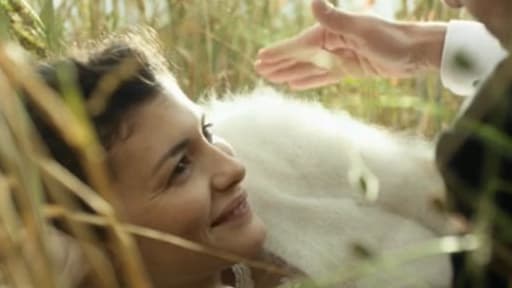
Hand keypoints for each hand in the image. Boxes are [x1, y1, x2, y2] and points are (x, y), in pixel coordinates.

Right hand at [254, 0, 445, 89]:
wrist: (419, 52)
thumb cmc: (393, 39)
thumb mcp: (363, 30)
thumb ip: (335, 19)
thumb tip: (313, 2)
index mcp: (333, 32)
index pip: (300, 45)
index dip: (279, 53)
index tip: (261, 58)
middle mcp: (334, 44)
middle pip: (300, 56)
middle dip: (280, 63)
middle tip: (259, 70)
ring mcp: (341, 57)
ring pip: (309, 67)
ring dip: (290, 73)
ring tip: (273, 79)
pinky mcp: (350, 69)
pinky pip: (324, 76)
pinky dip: (309, 80)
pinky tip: (296, 84)